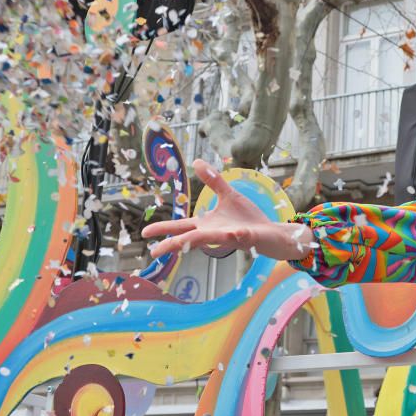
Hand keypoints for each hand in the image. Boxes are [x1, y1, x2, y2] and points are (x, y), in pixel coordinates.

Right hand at [140, 159, 313, 260]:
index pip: (181, 227)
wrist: (270, 231)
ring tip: (176, 244)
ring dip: (196, 240)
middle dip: (172, 244)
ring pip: (210, 240)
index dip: (164, 229)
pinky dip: (235, 236)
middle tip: (154, 252)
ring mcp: (230, 237)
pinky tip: (232, 234)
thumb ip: (212, 181)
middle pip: (189, 238)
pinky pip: (240, 236)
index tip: (145, 233)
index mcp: (207, 224)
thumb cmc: (247, 218)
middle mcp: (214, 233)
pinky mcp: (247, 237)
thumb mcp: (228, 195)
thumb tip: (196, 162)